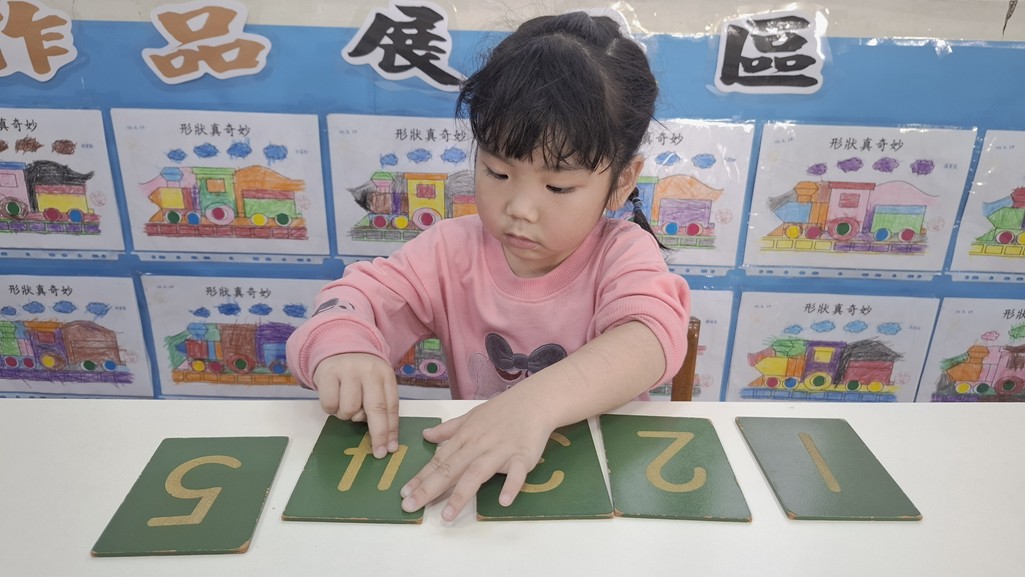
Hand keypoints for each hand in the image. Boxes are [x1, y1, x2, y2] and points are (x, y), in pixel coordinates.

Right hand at [313, 353, 398, 458]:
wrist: (337, 346)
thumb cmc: (360, 372)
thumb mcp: (375, 381)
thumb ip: (380, 403)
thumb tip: (384, 436)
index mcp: (385, 374)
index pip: (391, 405)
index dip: (392, 429)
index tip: (392, 448)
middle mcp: (369, 371)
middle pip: (376, 409)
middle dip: (378, 435)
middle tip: (379, 453)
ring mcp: (348, 371)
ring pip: (349, 410)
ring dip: (347, 415)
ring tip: (345, 403)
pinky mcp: (328, 374)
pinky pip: (330, 406)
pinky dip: (331, 408)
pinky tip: (333, 396)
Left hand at [399, 389, 555, 520]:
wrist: (533, 401)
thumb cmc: (501, 411)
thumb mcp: (470, 416)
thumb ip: (448, 429)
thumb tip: (426, 435)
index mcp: (465, 437)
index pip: (439, 460)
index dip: (421, 478)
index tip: (404, 494)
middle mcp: (478, 445)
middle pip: (450, 469)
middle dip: (429, 488)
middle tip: (410, 506)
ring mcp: (500, 451)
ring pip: (477, 473)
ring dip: (461, 494)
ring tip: (447, 515)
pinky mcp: (522, 456)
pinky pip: (516, 473)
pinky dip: (511, 486)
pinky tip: (503, 501)